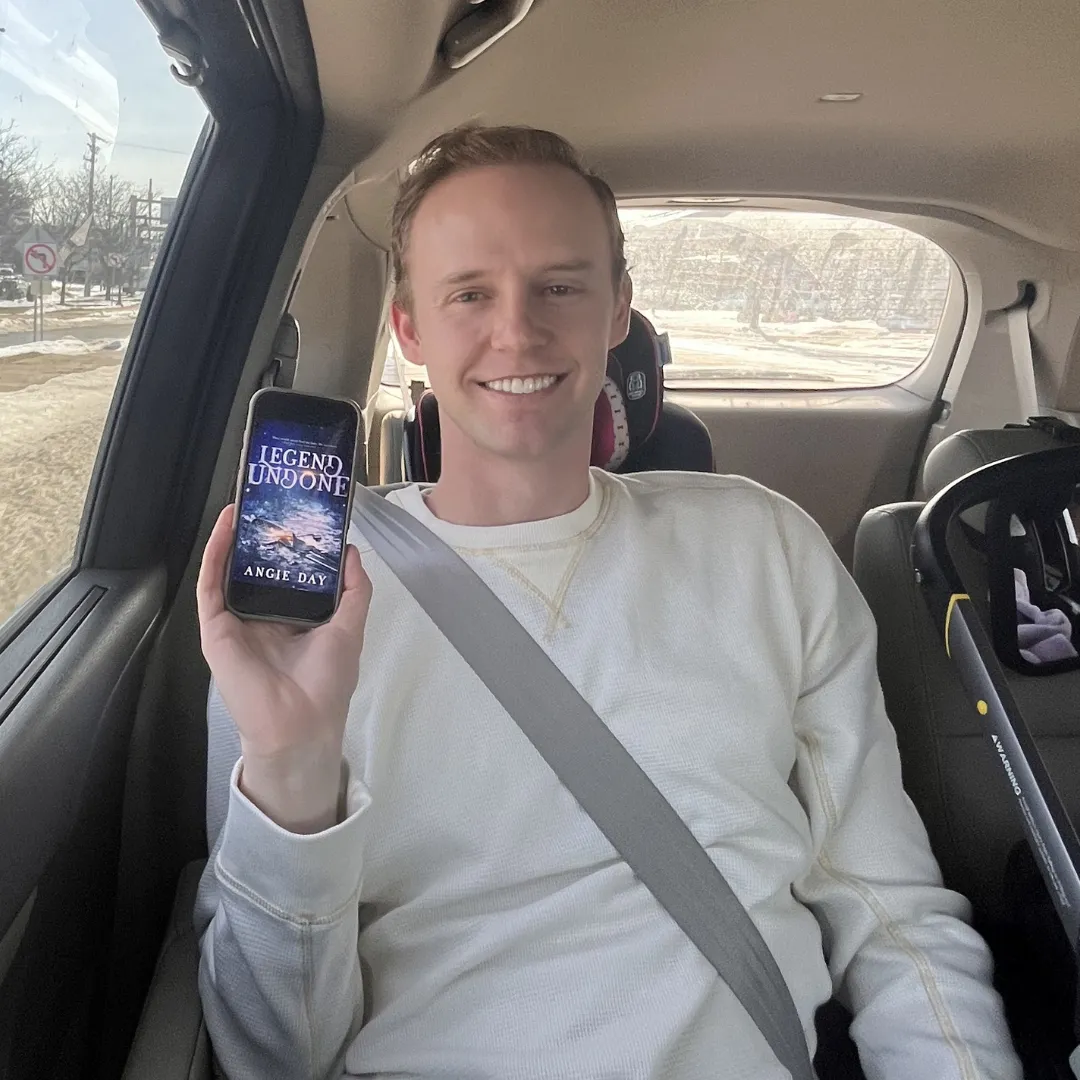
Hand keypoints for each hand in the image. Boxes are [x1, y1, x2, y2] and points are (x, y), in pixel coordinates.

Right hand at [196, 504, 371, 829]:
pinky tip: (225, 525)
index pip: (289, 572)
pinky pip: (211, 585)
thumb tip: (352, 550)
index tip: (300, 513)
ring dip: (233, 537)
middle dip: (261, 534)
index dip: (292, 543)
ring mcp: (237, 621)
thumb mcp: (350, 628)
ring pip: (230, 570)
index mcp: (293, 617)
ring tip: (242, 502)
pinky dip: (216, 553)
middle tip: (269, 499)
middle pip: (257, 567)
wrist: (299, 723)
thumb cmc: (326, 681)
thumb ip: (354, 590)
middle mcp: (263, 616)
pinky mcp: (216, 628)